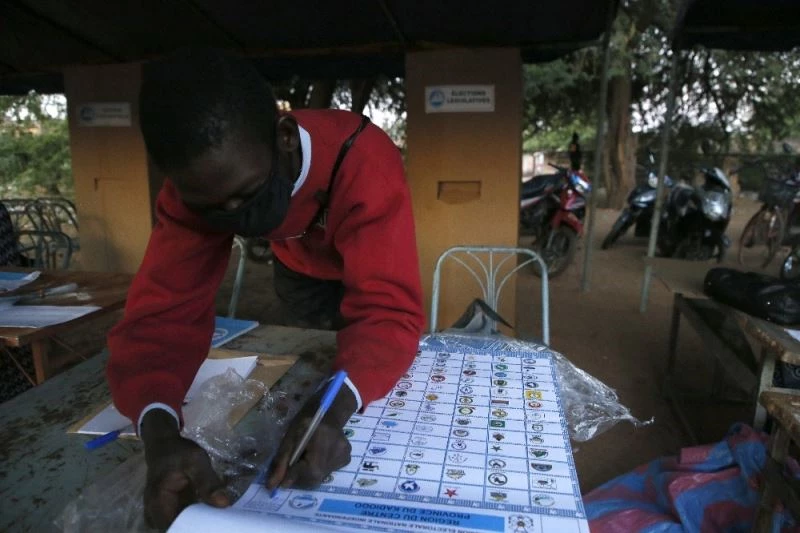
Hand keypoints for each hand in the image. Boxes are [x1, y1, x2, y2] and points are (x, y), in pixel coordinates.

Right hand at [141, 409, 229, 530]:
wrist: (164, 444)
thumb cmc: (178, 451)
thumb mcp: (196, 460)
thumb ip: (208, 482)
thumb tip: (224, 504)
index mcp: (158, 502)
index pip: (174, 528)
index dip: (193, 530)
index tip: (213, 525)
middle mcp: (154, 512)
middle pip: (176, 530)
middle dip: (196, 528)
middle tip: (219, 523)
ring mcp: (160, 513)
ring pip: (179, 527)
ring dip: (196, 525)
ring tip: (216, 519)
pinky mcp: (168, 510)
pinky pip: (181, 521)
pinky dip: (195, 520)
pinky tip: (210, 513)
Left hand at [266, 385, 356, 490]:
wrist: (327, 412)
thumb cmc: (305, 422)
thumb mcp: (289, 438)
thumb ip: (281, 461)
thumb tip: (272, 485)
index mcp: (322, 439)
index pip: (309, 468)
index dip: (294, 477)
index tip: (280, 483)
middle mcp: (337, 448)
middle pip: (315, 476)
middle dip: (300, 477)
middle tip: (291, 471)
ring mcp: (344, 455)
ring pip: (321, 476)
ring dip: (308, 474)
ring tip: (304, 460)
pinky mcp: (347, 458)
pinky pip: (329, 472)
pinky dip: (318, 470)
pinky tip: (316, 457)